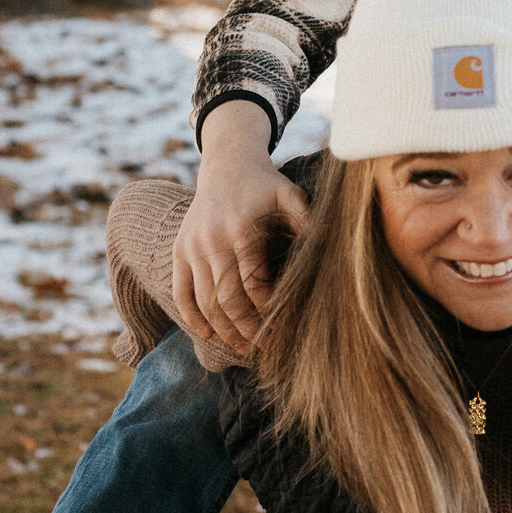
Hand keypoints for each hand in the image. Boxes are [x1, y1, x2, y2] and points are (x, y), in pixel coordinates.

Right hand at [171, 100, 309, 352]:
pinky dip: (192, 317)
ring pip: (204, 301)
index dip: (268, 312)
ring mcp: (192, 247)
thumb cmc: (265, 184)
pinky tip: (209, 335)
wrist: (226, 162)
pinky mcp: (180, 250)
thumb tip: (332, 244)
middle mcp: (212, 241)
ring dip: (222, 330)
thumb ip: (306, 220)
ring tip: (242, 347)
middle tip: (265, 349)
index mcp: (241, 232)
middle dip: (247, 330)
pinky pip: (181, 292)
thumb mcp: (290, 195)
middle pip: (227, 300)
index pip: (253, 285)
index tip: (284, 329)